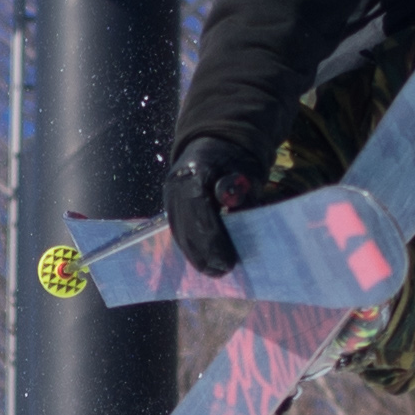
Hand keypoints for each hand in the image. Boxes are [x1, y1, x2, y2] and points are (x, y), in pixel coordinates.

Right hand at [165, 131, 259, 278]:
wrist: (213, 143)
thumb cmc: (235, 159)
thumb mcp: (245, 170)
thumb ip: (241, 192)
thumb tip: (236, 213)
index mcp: (195, 171)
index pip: (199, 209)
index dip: (213, 238)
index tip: (227, 259)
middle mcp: (175, 185)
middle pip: (186, 226)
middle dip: (204, 253)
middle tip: (223, 271)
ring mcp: (169, 197)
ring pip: (179, 233)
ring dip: (196, 256)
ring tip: (215, 272)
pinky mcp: (169, 208)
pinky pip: (178, 233)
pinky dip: (191, 249)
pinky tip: (205, 263)